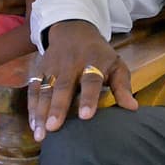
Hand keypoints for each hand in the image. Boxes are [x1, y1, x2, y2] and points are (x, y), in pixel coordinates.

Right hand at [28, 19, 135, 142]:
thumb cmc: (99, 54)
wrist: (73, 30)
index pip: (91, 80)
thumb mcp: (115, 64)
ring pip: (45, 89)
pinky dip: (32, 107)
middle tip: (54, 128)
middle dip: (58, 107)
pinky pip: (33, 89)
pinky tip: (33, 126)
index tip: (86, 116)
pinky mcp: (39, 70)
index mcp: (93, 62)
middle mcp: (70, 64)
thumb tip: (132, 108)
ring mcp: (52, 67)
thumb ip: (122, 86)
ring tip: (41, 134)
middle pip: (63, 86)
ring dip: (41, 111)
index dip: (88, 98)